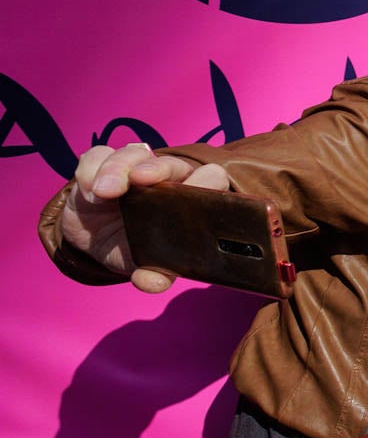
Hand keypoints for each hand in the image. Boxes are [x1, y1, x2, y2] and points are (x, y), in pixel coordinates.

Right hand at [60, 143, 231, 292]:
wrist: (93, 239)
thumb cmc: (131, 246)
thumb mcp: (143, 262)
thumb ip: (154, 273)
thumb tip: (153, 283)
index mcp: (188, 198)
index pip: (210, 179)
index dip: (205, 182)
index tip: (186, 197)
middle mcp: (164, 177)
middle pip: (171, 162)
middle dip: (157, 168)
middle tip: (138, 179)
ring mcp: (132, 168)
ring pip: (133, 154)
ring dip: (117, 168)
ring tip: (101, 193)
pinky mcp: (100, 164)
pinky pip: (97, 156)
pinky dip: (91, 170)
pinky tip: (88, 189)